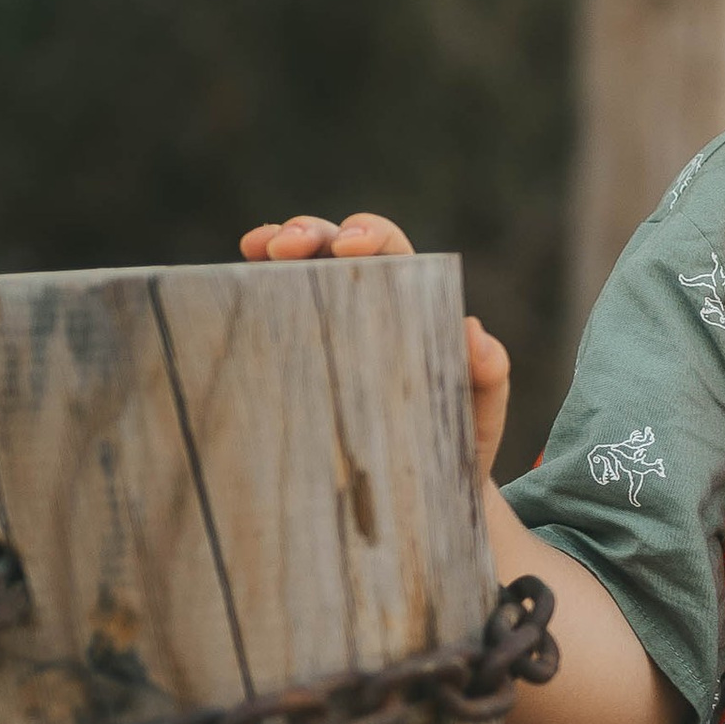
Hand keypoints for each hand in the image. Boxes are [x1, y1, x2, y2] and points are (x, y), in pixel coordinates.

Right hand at [241, 210, 510, 474]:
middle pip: (333, 244)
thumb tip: (473, 329)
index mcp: (413, 301)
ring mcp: (326, 321)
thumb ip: (489, 375)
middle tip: (286, 247)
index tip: (353, 248)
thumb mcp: (477, 414)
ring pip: (297, 265)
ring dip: (276, 245)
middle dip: (309, 233)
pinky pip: (270, 307)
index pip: (389, 250)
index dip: (368, 235)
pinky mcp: (297, 348)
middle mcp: (366, 300)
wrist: (427, 490)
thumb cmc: (457, 443)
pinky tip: (236, 285)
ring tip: (257, 249)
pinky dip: (253, 287)